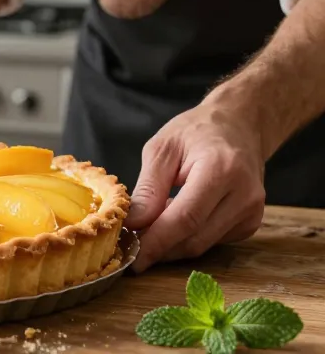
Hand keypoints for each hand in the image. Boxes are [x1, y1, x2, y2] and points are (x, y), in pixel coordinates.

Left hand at [125, 103, 266, 272]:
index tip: (131, 257)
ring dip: (171, 244)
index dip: (156, 242)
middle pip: (194, 239)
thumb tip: (133, 224)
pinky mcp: (250, 223)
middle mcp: (244, 196)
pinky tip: (175, 219)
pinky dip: (187, 237)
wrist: (240, 125)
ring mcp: (252, 212)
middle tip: (130, 245)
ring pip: (201, 245)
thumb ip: (148, 188)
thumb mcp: (162, 148)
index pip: (185, 219)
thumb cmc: (197, 131)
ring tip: (150, 226)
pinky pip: (211, 242)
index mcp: (221, 170)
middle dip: (159, 248)